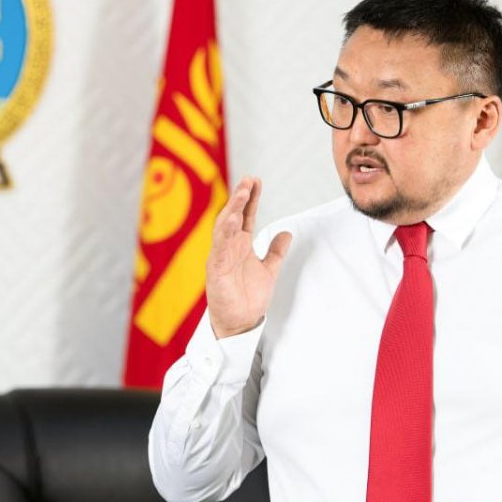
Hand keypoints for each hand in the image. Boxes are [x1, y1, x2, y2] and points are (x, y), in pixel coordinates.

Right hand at [205, 176, 292, 337]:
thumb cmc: (249, 297)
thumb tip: (286, 233)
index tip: (256, 181)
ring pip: (224, 227)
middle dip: (240, 197)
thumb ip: (276, 251)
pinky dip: (224, 233)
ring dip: (232, 209)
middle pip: (233, 216)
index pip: (246, 216)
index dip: (251, 199)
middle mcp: (229, 247)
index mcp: (241, 245)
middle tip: (249, 180)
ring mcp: (221, 257)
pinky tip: (230, 219)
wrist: (240, 322)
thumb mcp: (269, 269)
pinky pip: (219, 247)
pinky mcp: (216, 269)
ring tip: (241, 194)